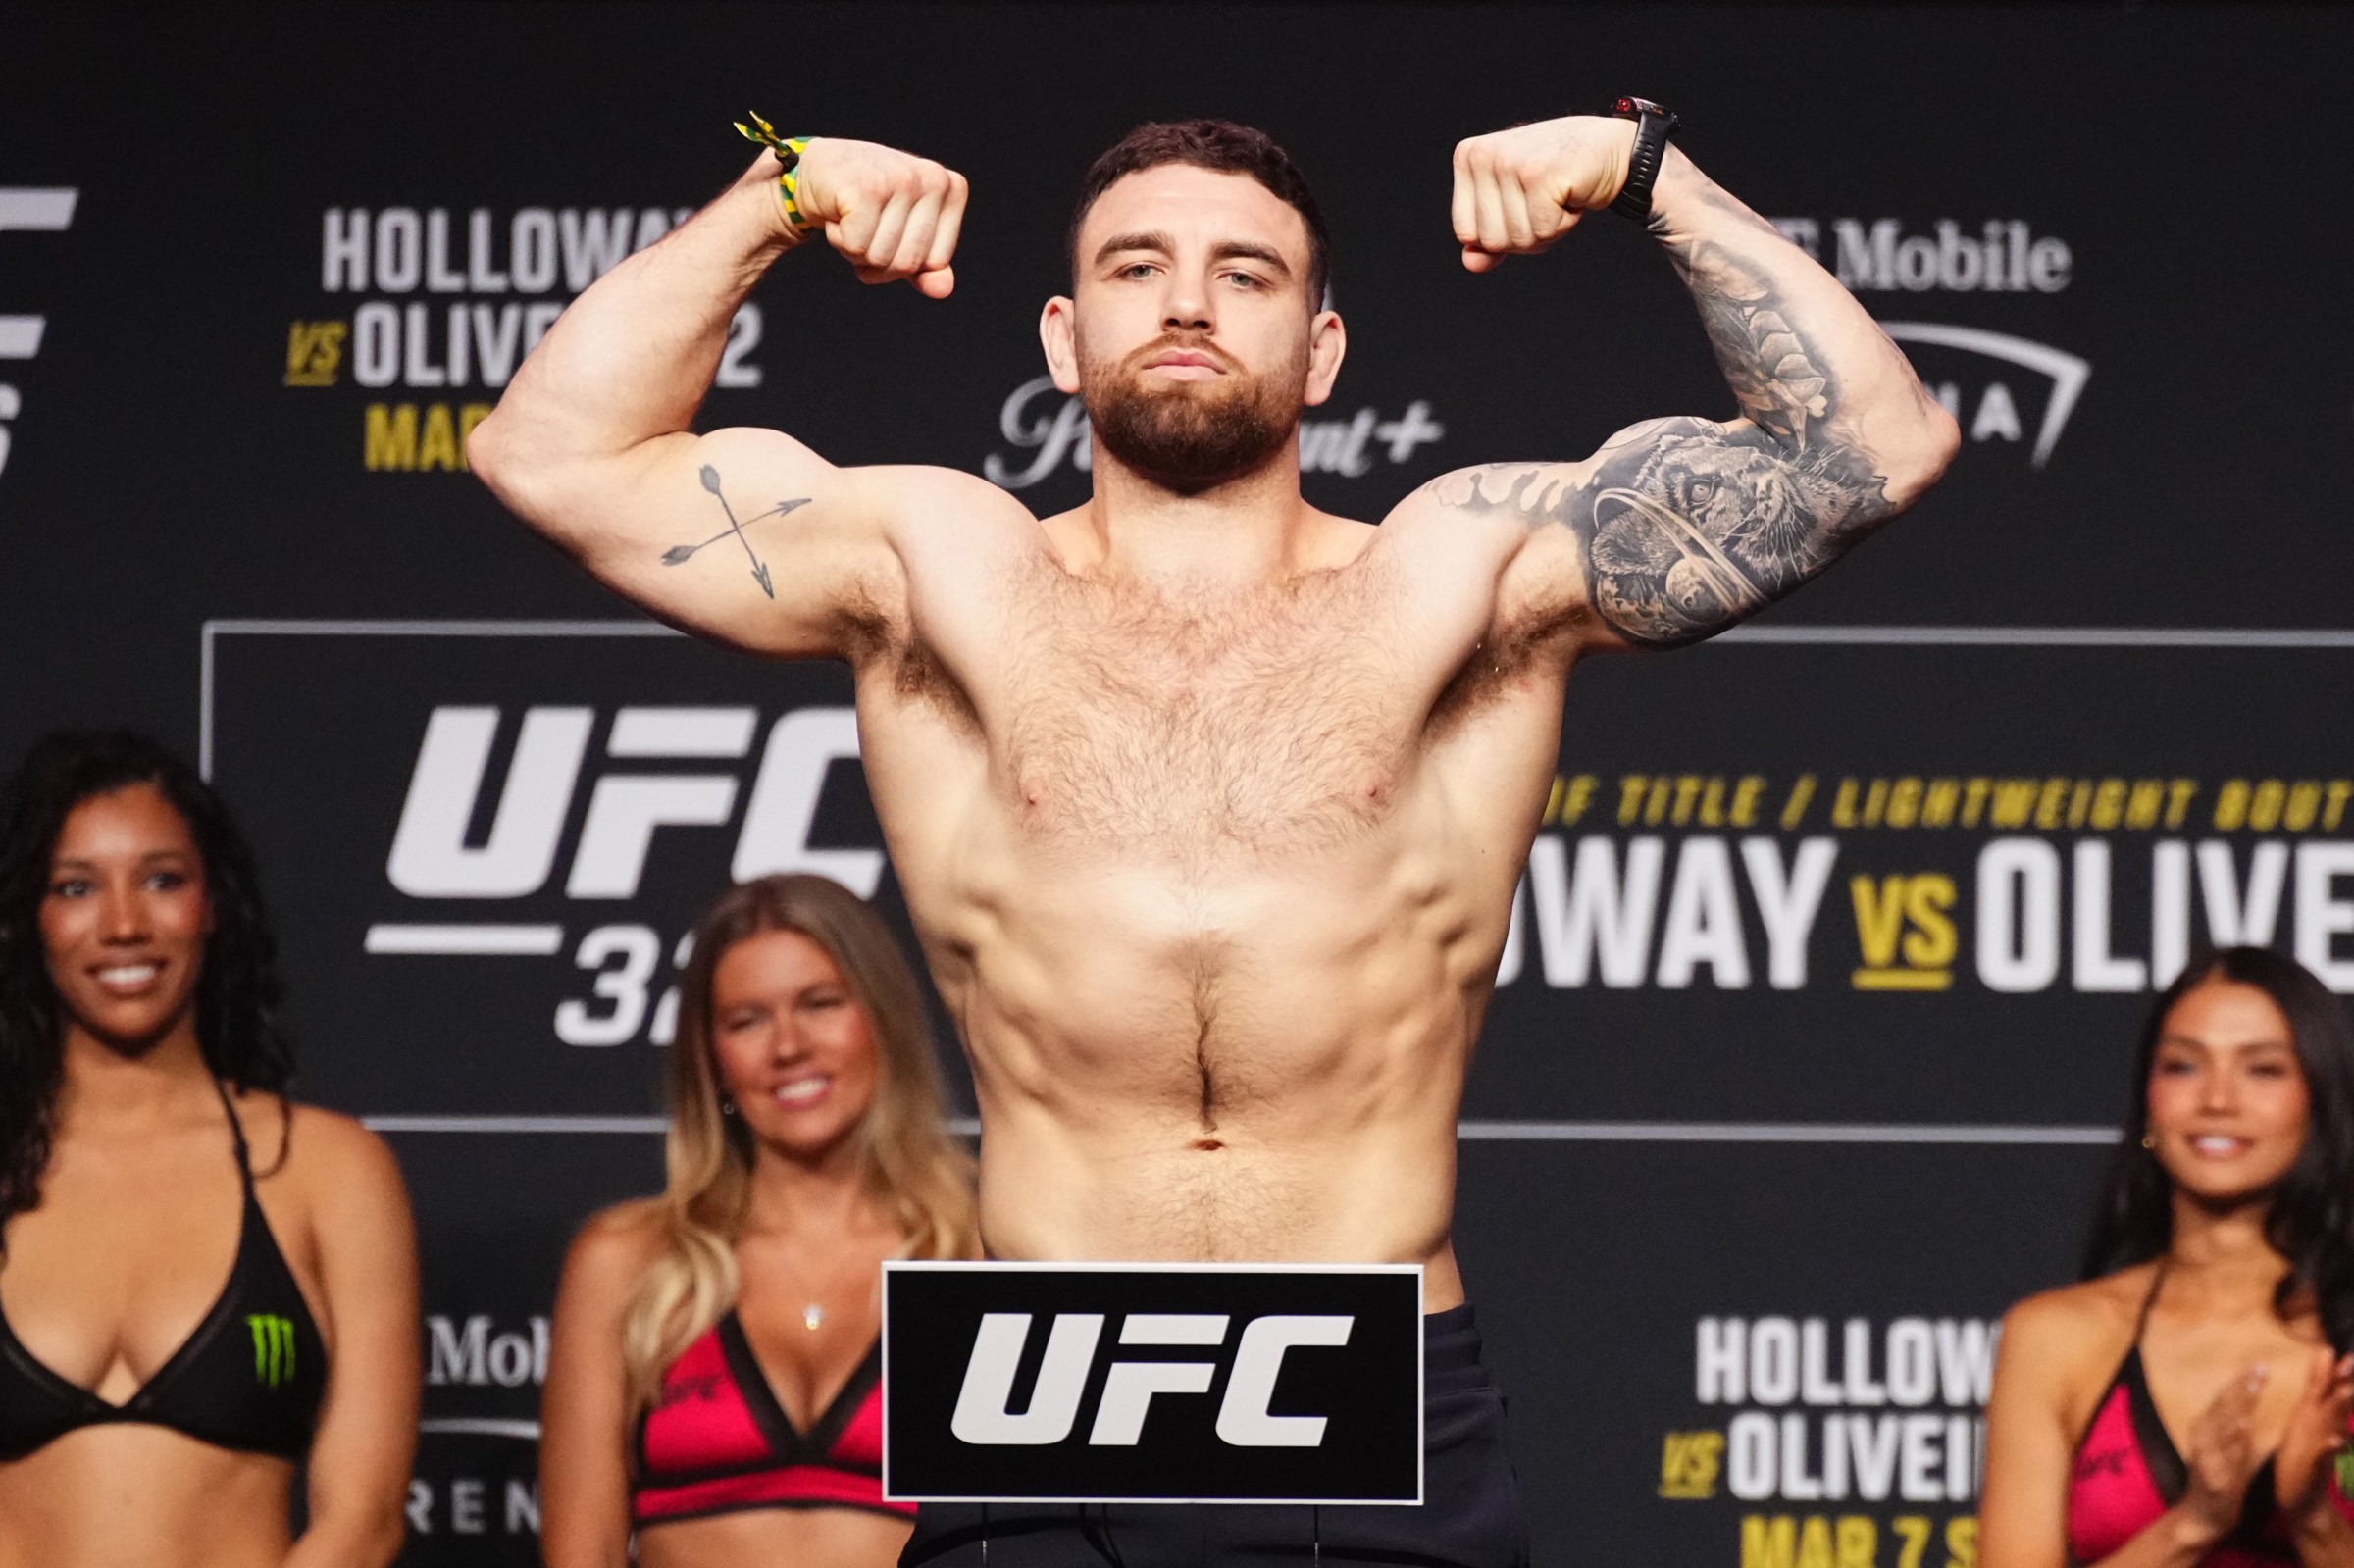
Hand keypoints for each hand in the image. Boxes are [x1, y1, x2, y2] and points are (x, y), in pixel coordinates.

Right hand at [789, 138, 967, 297]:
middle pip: (908, 263)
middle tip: (865, 222)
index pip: (937, 262)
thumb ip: (927, 267)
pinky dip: (839, 238)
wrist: (820, 168)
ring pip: (880, 257)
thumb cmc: (868, 203)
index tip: (889, 229)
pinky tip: (838, 210)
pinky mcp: (867, 188)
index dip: (904, 261)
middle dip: (877, 258)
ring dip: (855, 248)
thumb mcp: (904, 234)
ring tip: (852, 215)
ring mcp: (902, 180)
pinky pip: (856, 247)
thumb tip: (944, 290)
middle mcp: (933, 178)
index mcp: (951, 188)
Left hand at [1450, 115, 1639, 271]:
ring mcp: (1509, 162)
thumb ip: (1488, 236)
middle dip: (1526, 233)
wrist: (1610, 147)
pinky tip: (1571, 193)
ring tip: (1559, 194)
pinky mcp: (1539, 174)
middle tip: (1546, 200)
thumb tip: (1470, 263)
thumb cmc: (1558, 175)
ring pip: (1518, 238)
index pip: (1465, 231)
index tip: (1525, 203)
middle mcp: (1483, 155)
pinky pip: (1543, 231)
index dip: (1501, 232)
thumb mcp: (1515, 205)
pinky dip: (1564, 222)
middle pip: (1491, 240)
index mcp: (1468, 157)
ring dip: (1548, 228)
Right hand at [2180, 1365, 2269, 1540]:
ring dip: (2239, 1405)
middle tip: (2258, 1368)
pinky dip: (2235, 1439)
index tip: (2256, 1365)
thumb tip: (2241, 1399)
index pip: (2222, 1400)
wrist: (2202, 1515)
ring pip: (2225, 1426)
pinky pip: (2228, 1455)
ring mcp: (2208, 1457)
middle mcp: (2203, 1439)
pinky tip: (2244, 1425)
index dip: (2238, 1382)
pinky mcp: (2217, 1476)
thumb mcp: (2217, 1447)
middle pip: (2223, 1407)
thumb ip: (2225, 1425)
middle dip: (2241, 1387)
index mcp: (2203, 1429)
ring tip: (2252, 1387)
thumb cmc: (2215, 1478)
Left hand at [2276, 1346, 2353, 1524]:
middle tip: (2352, 1362)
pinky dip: (2330, 1448)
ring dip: (2340, 1408)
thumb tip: (2326, 1351)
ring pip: (2334, 1423)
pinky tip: (2336, 1441)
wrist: (2300, 1495)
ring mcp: (2323, 1446)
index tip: (2333, 1350)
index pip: (2330, 1386)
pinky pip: (2324, 1456)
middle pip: (2338, 1400)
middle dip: (2345, 1382)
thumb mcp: (2308, 1411)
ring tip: (2346, 1392)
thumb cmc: (2304, 1449)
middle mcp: (2324, 1426)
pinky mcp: (2317, 1467)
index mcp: (2318, 1412)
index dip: (2336, 1370)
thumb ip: (2317, 1382)